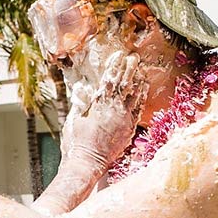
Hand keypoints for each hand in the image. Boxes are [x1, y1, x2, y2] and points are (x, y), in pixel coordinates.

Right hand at [60, 52, 145, 168]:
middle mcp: (114, 109)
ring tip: (141, 69)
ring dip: (138, 80)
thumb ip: (80, 104)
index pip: (109, 80)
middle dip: (129, 69)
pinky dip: (141, 97)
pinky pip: (138, 108)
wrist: (88, 162)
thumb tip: (82, 89)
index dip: (114, 66)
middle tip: (134, 57)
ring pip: (134, 95)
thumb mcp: (74, 120)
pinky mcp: (129, 129)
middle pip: (124, 84)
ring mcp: (124, 119)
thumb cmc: (76, 143)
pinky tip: (144, 89)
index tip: (119, 55)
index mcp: (99, 104)